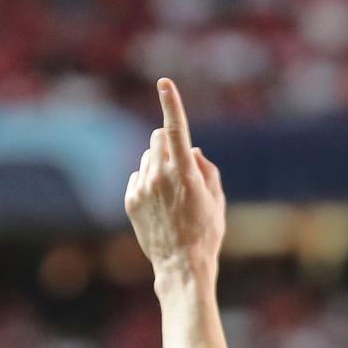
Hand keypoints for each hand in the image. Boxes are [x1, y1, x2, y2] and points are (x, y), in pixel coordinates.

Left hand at [125, 78, 225, 279]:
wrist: (181, 265)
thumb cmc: (206, 233)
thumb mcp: (217, 199)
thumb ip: (206, 168)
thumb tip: (192, 150)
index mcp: (185, 173)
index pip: (177, 130)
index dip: (171, 104)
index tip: (164, 82)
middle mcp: (160, 175)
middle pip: (158, 138)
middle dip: (169, 143)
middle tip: (181, 167)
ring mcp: (142, 187)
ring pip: (147, 158)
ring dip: (159, 165)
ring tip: (172, 196)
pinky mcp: (130, 199)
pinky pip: (138, 176)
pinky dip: (148, 183)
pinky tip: (159, 206)